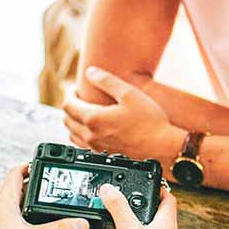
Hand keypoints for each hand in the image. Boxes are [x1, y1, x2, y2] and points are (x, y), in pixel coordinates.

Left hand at [0, 164, 90, 228]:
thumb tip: (78, 223)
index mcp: (5, 199)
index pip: (17, 171)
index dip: (31, 165)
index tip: (45, 164)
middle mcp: (0, 206)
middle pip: (19, 185)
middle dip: (37, 183)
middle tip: (52, 184)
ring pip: (18, 201)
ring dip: (32, 199)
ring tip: (48, 203)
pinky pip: (15, 215)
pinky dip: (27, 215)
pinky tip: (36, 225)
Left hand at [63, 66, 180, 161]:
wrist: (161, 148)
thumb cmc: (149, 122)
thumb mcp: (129, 94)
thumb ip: (107, 81)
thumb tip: (90, 72)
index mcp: (94, 118)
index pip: (68, 104)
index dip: (70, 93)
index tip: (76, 88)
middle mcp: (91, 135)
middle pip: (67, 119)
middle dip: (70, 106)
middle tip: (80, 98)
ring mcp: (96, 147)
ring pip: (72, 133)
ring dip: (74, 121)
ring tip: (85, 112)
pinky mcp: (103, 155)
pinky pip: (81, 144)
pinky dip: (81, 133)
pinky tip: (93, 128)